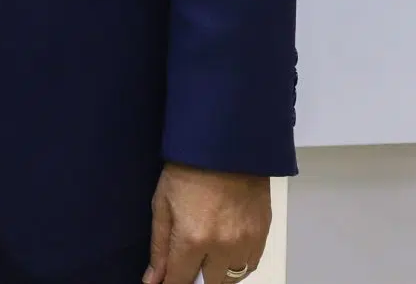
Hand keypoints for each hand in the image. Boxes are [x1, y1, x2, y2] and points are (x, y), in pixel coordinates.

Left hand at [145, 164, 270, 283]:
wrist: (226, 146)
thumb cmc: (188, 170)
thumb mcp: (162, 204)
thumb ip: (159, 246)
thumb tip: (153, 279)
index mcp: (194, 238)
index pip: (180, 280)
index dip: (169, 283)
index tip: (164, 281)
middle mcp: (223, 247)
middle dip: (193, 279)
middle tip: (186, 262)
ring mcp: (247, 243)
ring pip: (231, 279)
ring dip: (216, 275)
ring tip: (204, 258)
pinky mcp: (263, 235)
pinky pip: (250, 265)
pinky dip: (236, 266)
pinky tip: (224, 253)